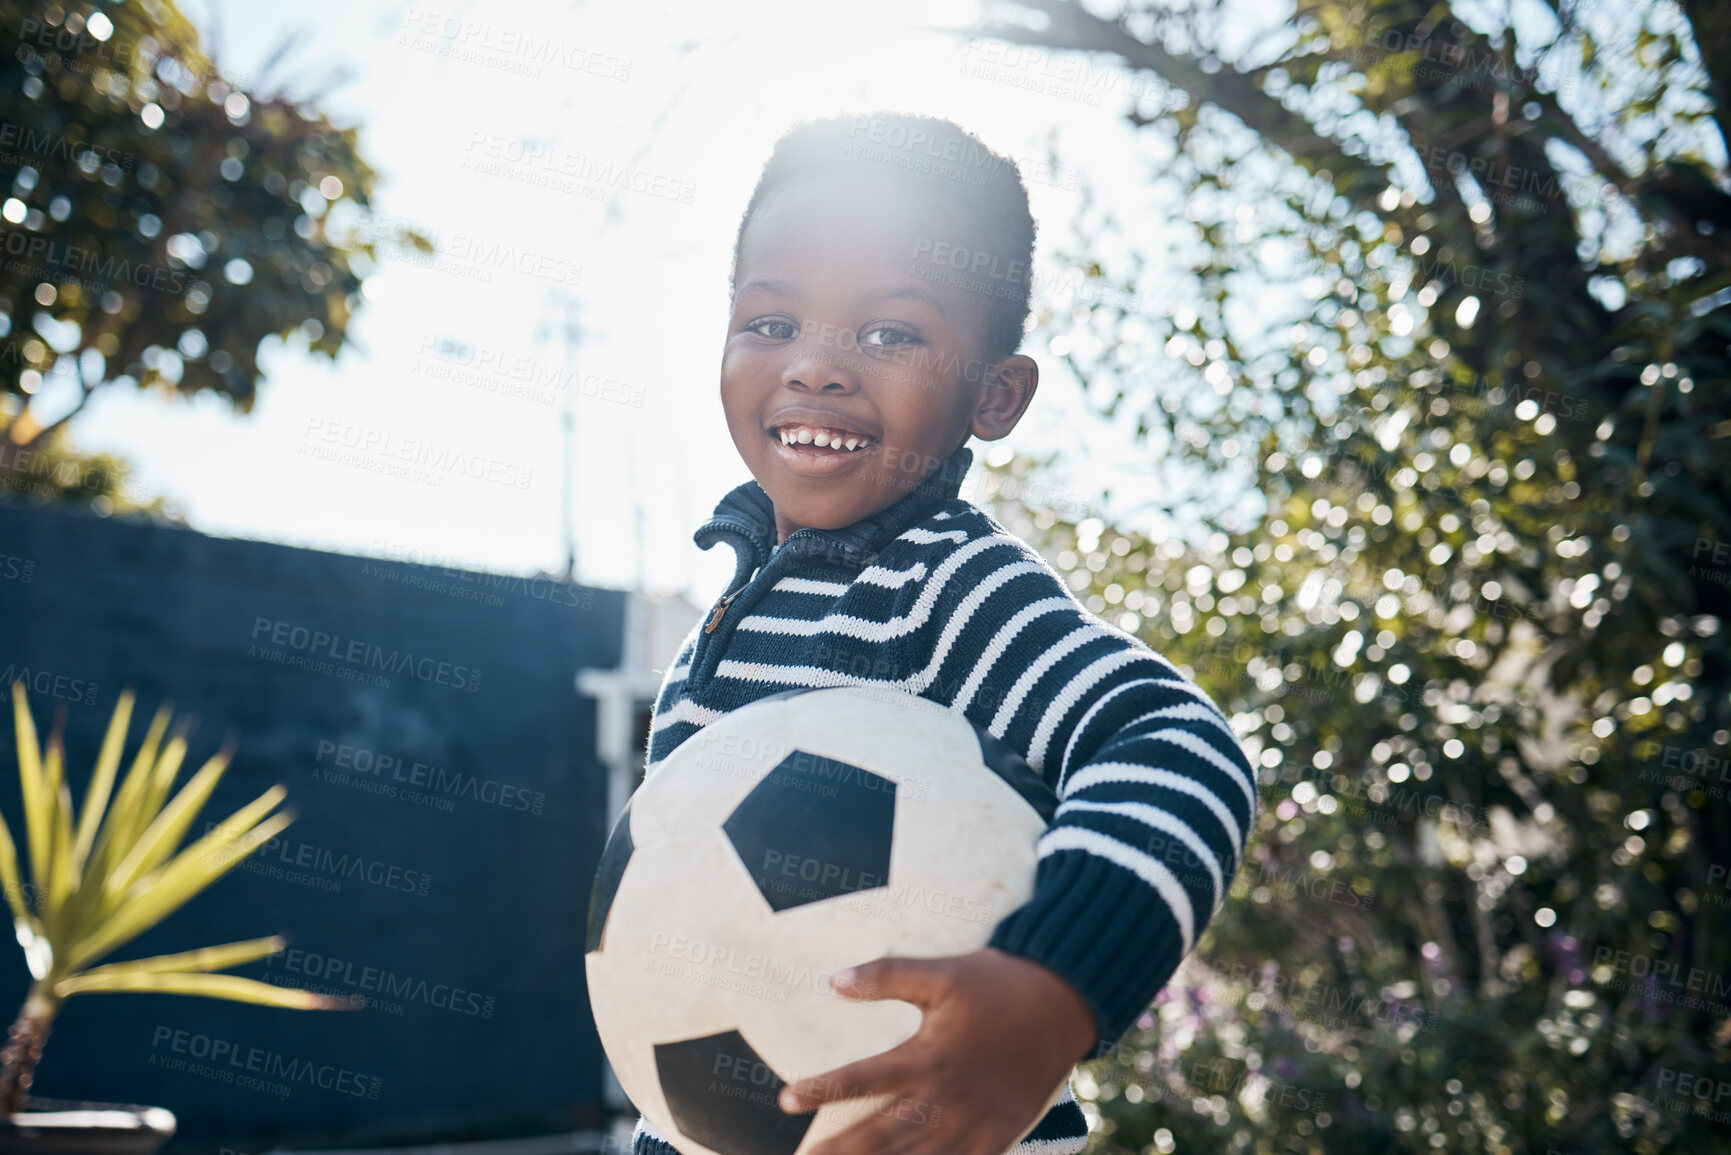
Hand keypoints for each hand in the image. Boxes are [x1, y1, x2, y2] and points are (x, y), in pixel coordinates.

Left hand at [778, 948, 1096, 1154]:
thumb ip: (888, 976)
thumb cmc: (999, 984)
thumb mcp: (942, 973)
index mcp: (929, 1057)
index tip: (785, 1100)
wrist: (1065, 1004)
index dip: (821, 1091)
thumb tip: (835, 980)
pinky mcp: (999, 1135)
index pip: (862, 1079)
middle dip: (840, 1151)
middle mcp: (947, 1097)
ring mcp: (975, 1123)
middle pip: (882, 1134)